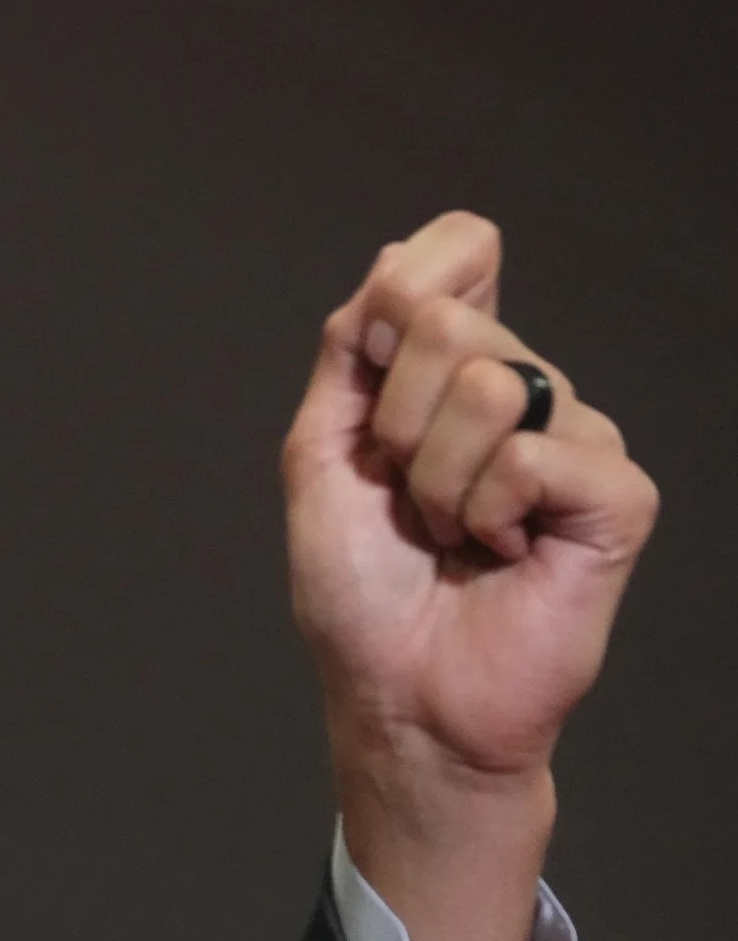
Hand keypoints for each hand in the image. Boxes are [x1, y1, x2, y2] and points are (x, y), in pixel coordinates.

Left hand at [282, 212, 657, 940]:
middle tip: (404, 496)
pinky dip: (485, 514)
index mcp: (452, 369)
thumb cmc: (361, 589)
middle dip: (393, 420)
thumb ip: (354, 352)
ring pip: (491, 388)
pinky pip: (533, 456)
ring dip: (434, 479)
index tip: (376, 360)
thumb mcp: (324, 453)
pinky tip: (497, 555)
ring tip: (447, 534)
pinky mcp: (616, 496)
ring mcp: (577, 438)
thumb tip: (398, 256)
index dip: (410, 283)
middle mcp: (526, 388)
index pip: (460, 247)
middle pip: (451, 321)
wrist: (397, 692)